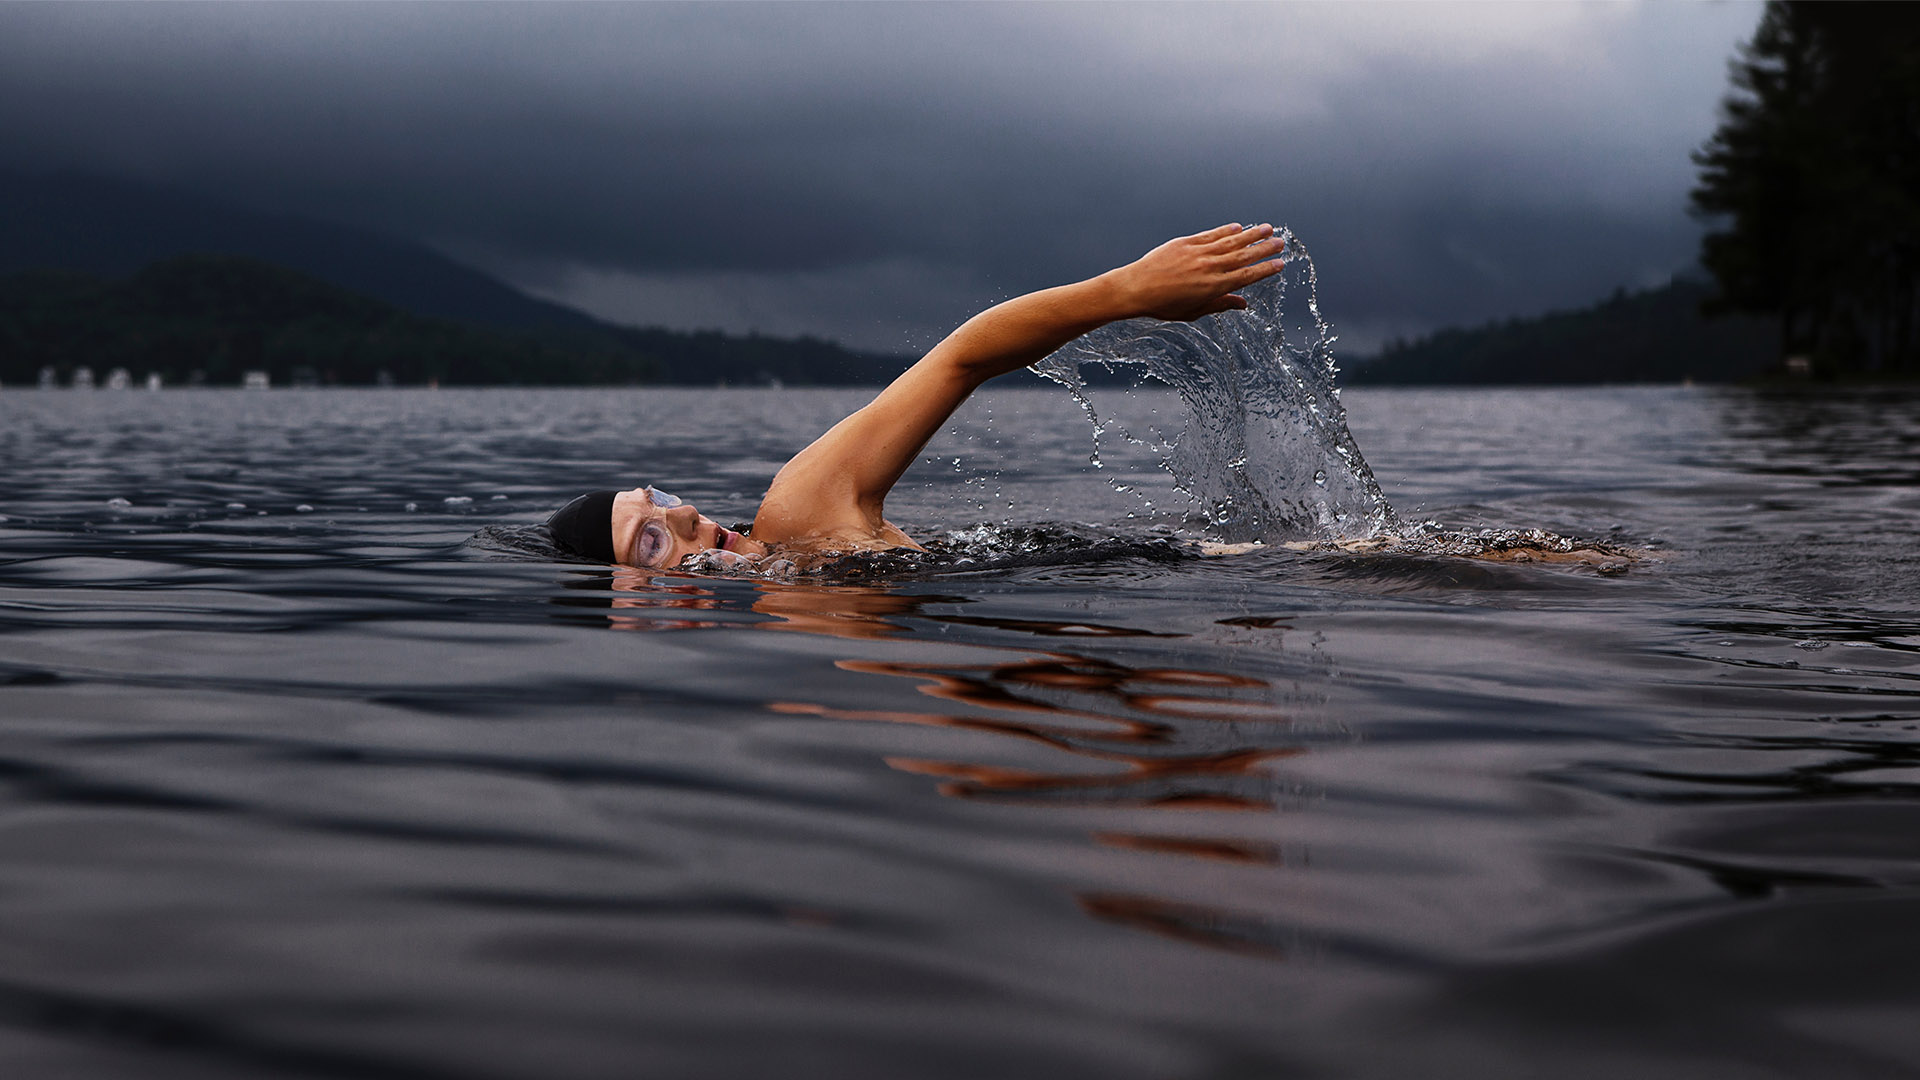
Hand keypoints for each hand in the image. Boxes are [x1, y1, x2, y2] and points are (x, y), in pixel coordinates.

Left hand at [1106, 223, 1286, 321]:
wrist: (1135, 288)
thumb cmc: (1163, 305)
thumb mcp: (1194, 311)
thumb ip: (1220, 304)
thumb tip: (1243, 304)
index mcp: (1213, 287)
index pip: (1246, 277)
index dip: (1265, 269)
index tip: (1280, 264)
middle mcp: (1209, 268)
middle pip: (1244, 256)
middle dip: (1264, 248)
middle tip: (1281, 242)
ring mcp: (1198, 253)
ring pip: (1231, 241)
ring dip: (1251, 234)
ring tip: (1268, 228)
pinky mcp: (1186, 243)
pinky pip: (1211, 235)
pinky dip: (1226, 230)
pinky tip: (1238, 227)